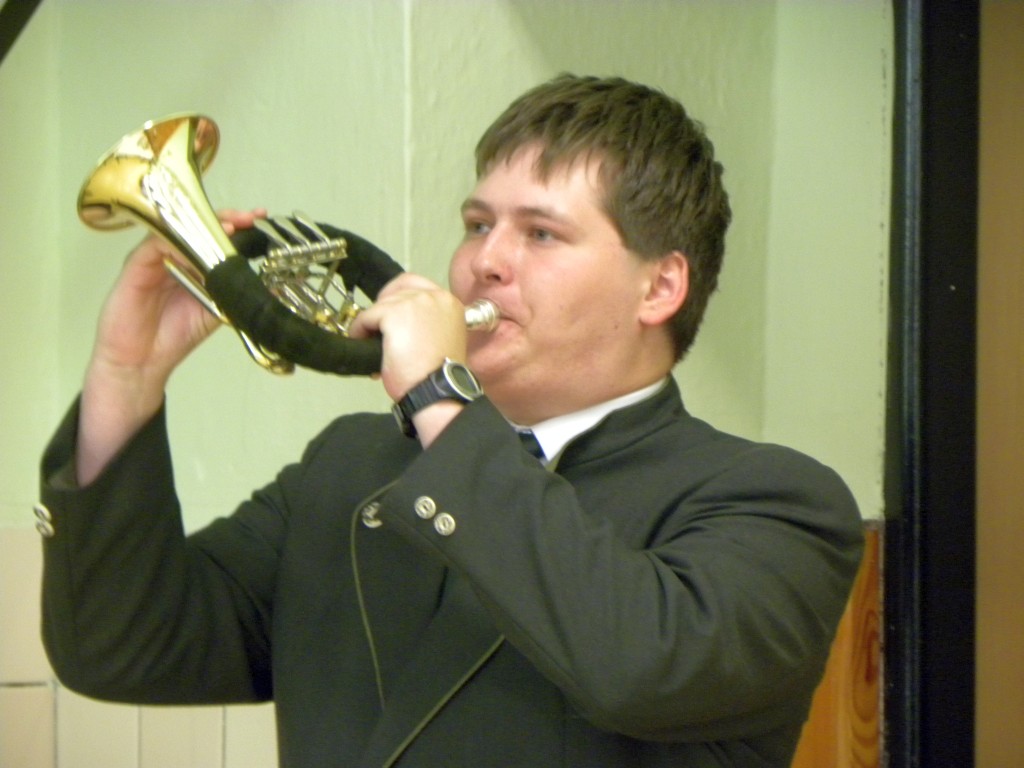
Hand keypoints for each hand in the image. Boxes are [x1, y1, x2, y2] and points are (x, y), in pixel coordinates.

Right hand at [76, 208, 264, 483]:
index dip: (237, 225)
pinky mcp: (135, 266)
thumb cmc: (172, 335)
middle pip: (198, 224)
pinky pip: (155, 245)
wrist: (142, 362)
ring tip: (230, 227)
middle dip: (226, 218)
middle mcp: (173, 256)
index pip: (214, 234)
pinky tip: (195, 243)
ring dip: (204, 225)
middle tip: (249, 218)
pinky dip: (176, 240)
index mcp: (192, 263)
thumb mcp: (216, 311)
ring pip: (178, 228)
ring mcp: (154, 258)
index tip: (259, 219)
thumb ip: (236, 293)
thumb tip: (271, 285)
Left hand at [347, 273, 469, 444]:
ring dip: (372, 322)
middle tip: (377, 329)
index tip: (389, 314)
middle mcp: (434, 296)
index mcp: (449, 302)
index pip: (416, 285)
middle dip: (384, 309)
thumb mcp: (441, 338)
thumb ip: (427, 323)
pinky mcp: (394, 313)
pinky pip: (366, 316)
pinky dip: (360, 329)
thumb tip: (399, 323)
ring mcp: (414, 302)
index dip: (397, 297)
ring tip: (369, 342)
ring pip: (381, 304)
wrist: (436, 390)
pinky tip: (361, 342)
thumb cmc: (439, 374)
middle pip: (397, 290)